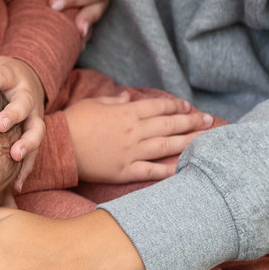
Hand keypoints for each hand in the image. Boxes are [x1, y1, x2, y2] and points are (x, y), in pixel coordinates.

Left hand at [0, 55, 45, 186]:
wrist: (31, 79)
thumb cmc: (3, 75)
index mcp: (12, 77)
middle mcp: (27, 97)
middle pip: (22, 105)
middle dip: (12, 115)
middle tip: (0, 124)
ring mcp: (34, 117)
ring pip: (36, 131)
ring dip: (26, 144)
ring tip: (14, 155)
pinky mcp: (36, 134)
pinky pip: (35, 154)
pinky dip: (26, 170)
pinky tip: (16, 187)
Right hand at [64, 94, 212, 182]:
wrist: (58, 147)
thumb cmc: (72, 122)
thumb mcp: (93, 103)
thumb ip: (114, 101)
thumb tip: (129, 98)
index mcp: (126, 113)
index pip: (159, 107)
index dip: (176, 106)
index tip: (188, 107)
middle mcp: (134, 131)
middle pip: (169, 125)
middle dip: (192, 122)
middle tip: (210, 121)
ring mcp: (131, 152)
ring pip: (167, 145)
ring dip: (189, 141)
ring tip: (207, 139)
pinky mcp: (125, 171)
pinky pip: (151, 171)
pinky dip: (168, 170)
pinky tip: (184, 168)